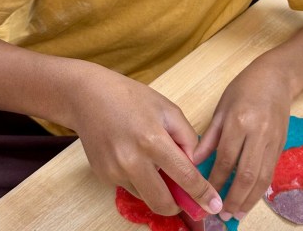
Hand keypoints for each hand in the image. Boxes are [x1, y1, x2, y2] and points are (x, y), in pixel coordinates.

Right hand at [67, 66, 222, 215]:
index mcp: (153, 140)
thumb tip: (196, 165)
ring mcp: (115, 171)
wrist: (88, 96)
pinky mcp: (103, 176)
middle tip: (187, 197)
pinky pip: (131, 187)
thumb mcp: (168, 109)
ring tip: (155, 163)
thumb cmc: (131, 98)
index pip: (185, 177)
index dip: (202, 194)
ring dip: (158, 190)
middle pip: (163, 203)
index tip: (214, 205)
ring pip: (146, 197)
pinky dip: (141, 180)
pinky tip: (136, 157)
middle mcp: (132, 161)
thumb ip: (187, 138)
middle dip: (179, 205)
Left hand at [193, 60, 291, 221]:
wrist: (277, 76)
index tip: (206, 195)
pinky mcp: (281, 144)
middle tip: (223, 214)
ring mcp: (273, 140)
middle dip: (234, 197)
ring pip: (262, 177)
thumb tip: (194, 161)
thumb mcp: (222, 107)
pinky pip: (271, 171)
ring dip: (250, 199)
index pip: (226, 158)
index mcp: (239, 121)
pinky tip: (252, 198)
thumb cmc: (245, 88)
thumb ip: (210, 136)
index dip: (216, 180)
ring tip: (238, 213)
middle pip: (247, 173)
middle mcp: (258, 133)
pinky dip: (261, 188)